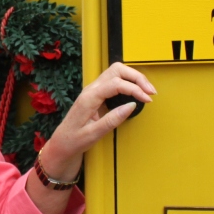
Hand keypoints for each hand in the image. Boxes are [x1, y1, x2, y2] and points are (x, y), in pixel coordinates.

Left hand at [40, 63, 154, 181]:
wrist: (62, 144)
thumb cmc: (74, 140)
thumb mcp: (94, 134)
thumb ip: (112, 119)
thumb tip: (132, 105)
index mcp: (89, 98)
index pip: (116, 84)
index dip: (135, 89)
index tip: (147, 99)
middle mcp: (91, 89)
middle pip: (117, 70)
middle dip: (137, 77)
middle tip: (151, 91)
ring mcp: (93, 90)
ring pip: (116, 72)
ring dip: (134, 78)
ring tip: (147, 90)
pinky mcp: (97, 94)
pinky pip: (114, 80)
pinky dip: (128, 82)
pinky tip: (136, 92)